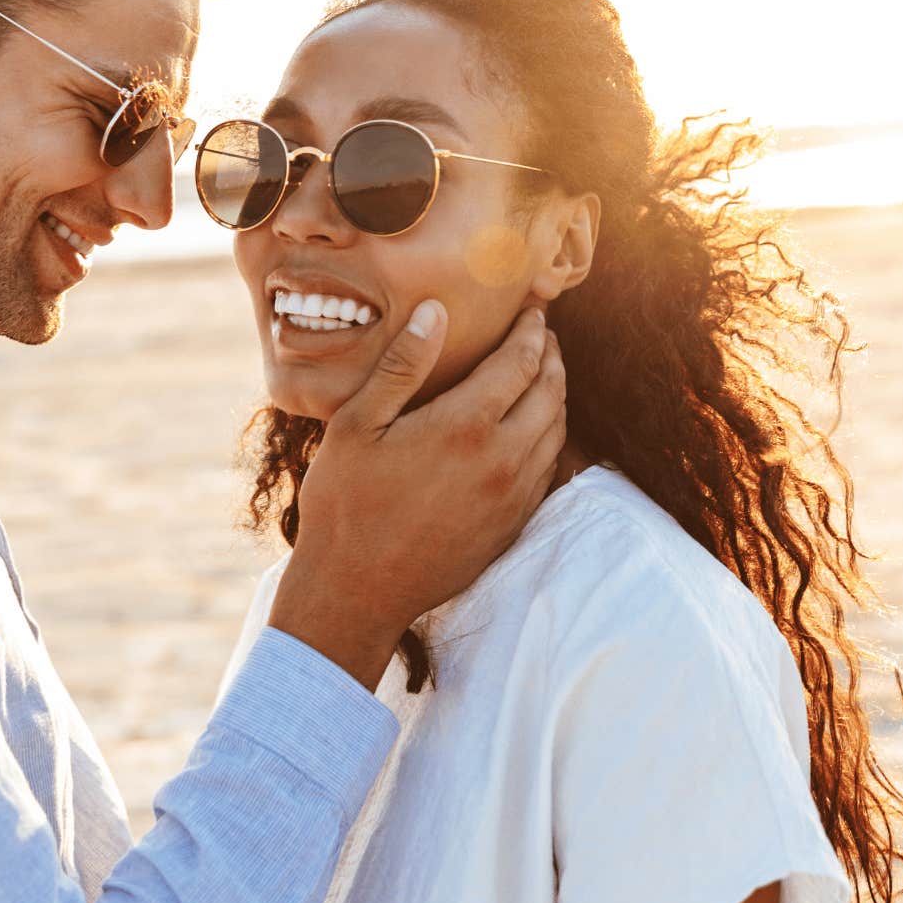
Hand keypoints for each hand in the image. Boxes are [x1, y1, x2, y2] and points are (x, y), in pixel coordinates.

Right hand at [267, 300, 566, 688]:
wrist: (357, 592)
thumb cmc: (345, 504)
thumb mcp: (357, 425)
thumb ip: (401, 366)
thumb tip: (435, 311)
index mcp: (466, 426)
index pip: (522, 361)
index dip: (532, 330)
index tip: (533, 310)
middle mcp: (504, 459)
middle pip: (551, 392)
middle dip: (551, 356)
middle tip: (543, 334)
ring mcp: (514, 497)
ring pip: (557, 431)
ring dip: (555, 395)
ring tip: (541, 373)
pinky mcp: (513, 525)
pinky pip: (547, 469)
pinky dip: (549, 436)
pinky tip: (531, 428)